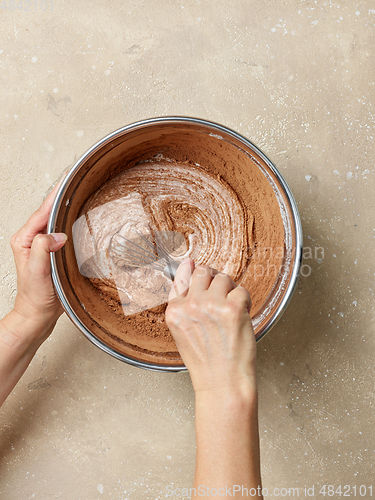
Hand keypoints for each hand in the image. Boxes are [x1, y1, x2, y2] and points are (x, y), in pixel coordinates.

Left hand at [9, 180, 66, 343]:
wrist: (38, 315)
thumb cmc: (35, 297)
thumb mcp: (37, 272)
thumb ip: (43, 250)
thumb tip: (57, 235)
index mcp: (25, 239)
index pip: (43, 211)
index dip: (56, 195)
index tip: (68, 179)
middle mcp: (34, 239)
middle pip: (50, 211)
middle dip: (63, 194)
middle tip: (77, 178)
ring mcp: (44, 245)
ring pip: (57, 220)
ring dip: (68, 206)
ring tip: (81, 191)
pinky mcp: (54, 252)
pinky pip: (64, 231)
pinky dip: (73, 222)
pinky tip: (82, 218)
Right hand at [166, 259, 256, 396]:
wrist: (222, 382)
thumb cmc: (206, 361)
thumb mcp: (182, 331)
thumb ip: (184, 302)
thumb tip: (189, 265)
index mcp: (175, 311)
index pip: (182, 277)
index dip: (193, 275)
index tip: (195, 270)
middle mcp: (191, 305)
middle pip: (204, 271)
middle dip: (214, 281)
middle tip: (220, 297)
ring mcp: (212, 305)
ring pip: (224, 278)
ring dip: (231, 291)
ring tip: (230, 311)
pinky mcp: (233, 308)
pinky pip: (241, 290)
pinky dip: (245, 302)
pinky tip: (240, 318)